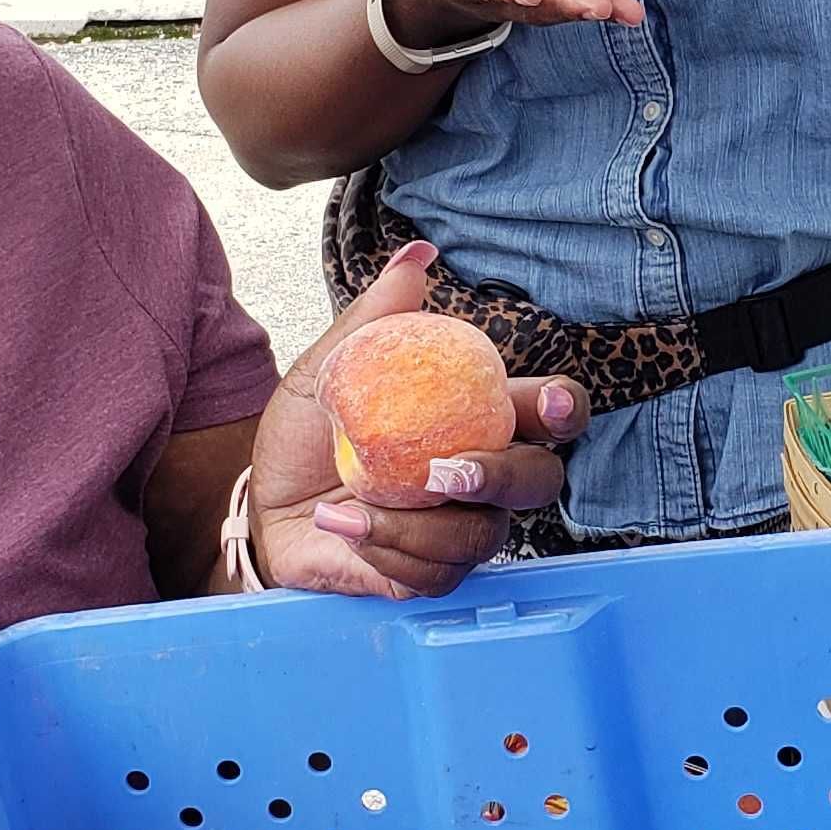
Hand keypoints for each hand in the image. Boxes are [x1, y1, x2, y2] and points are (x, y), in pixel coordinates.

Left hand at [251, 241, 580, 596]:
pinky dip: (388, 548)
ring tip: (356, 502)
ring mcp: (461, 528)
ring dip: (421, 523)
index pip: (549, 411)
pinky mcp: (431, 573)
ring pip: (485, 536)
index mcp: (477, 415)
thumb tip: (417, 255)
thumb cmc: (309, 436)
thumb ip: (378, 318)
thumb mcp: (331, 369)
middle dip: (502, 477)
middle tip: (446, 471)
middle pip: (539, 480)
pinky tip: (344, 525)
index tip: (550, 404)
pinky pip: (438, 574)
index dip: (566, 407)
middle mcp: (483, 475)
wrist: (264, 503)